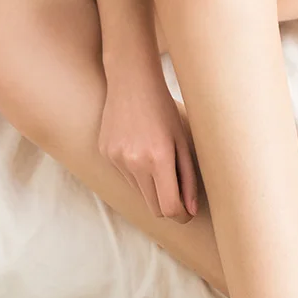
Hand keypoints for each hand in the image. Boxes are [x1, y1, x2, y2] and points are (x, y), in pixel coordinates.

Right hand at [100, 72, 198, 222]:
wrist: (132, 81)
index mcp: (158, 159)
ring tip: (158, 161)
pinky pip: (126, 178)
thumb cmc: (165, 109)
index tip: (188, 213)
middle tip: (180, 196)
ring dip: (152, 187)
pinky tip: (140, 149)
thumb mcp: (184, 142)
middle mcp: (134, 163)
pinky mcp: (106, 154)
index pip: (169, 208)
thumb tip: (190, 210)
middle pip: (154, 208)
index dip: (181, 216)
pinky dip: (137, 173)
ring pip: (140, 193)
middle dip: (169, 206)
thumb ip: (189, 179)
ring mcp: (117, 160)